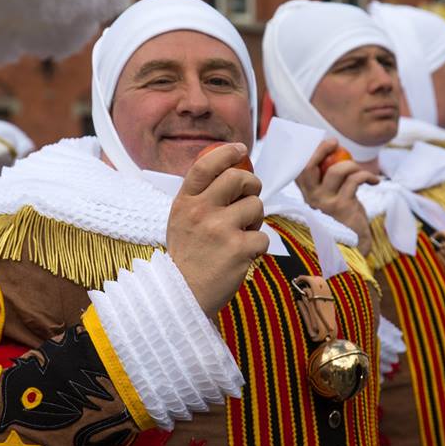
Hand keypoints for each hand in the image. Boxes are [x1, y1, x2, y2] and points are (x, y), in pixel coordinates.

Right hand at [167, 143, 269, 318]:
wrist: (183, 296)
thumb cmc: (187, 257)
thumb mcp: (181, 221)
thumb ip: (201, 198)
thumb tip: (232, 175)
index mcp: (185, 203)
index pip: (206, 165)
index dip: (226, 153)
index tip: (241, 149)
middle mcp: (201, 211)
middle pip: (239, 178)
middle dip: (252, 185)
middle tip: (250, 196)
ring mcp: (220, 229)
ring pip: (256, 207)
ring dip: (255, 220)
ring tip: (241, 235)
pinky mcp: (239, 249)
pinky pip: (263, 237)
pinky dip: (257, 247)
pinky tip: (243, 256)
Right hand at [296, 139, 378, 254]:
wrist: (355, 245)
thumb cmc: (345, 217)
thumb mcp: (332, 198)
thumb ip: (328, 181)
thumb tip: (335, 152)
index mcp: (307, 196)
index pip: (299, 171)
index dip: (308, 154)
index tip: (323, 143)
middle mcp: (312, 199)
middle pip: (309, 167)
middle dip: (322, 150)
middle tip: (334, 142)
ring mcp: (326, 203)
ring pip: (336, 170)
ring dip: (352, 164)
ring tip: (362, 172)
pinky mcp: (343, 206)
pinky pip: (355, 180)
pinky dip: (367, 176)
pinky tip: (375, 181)